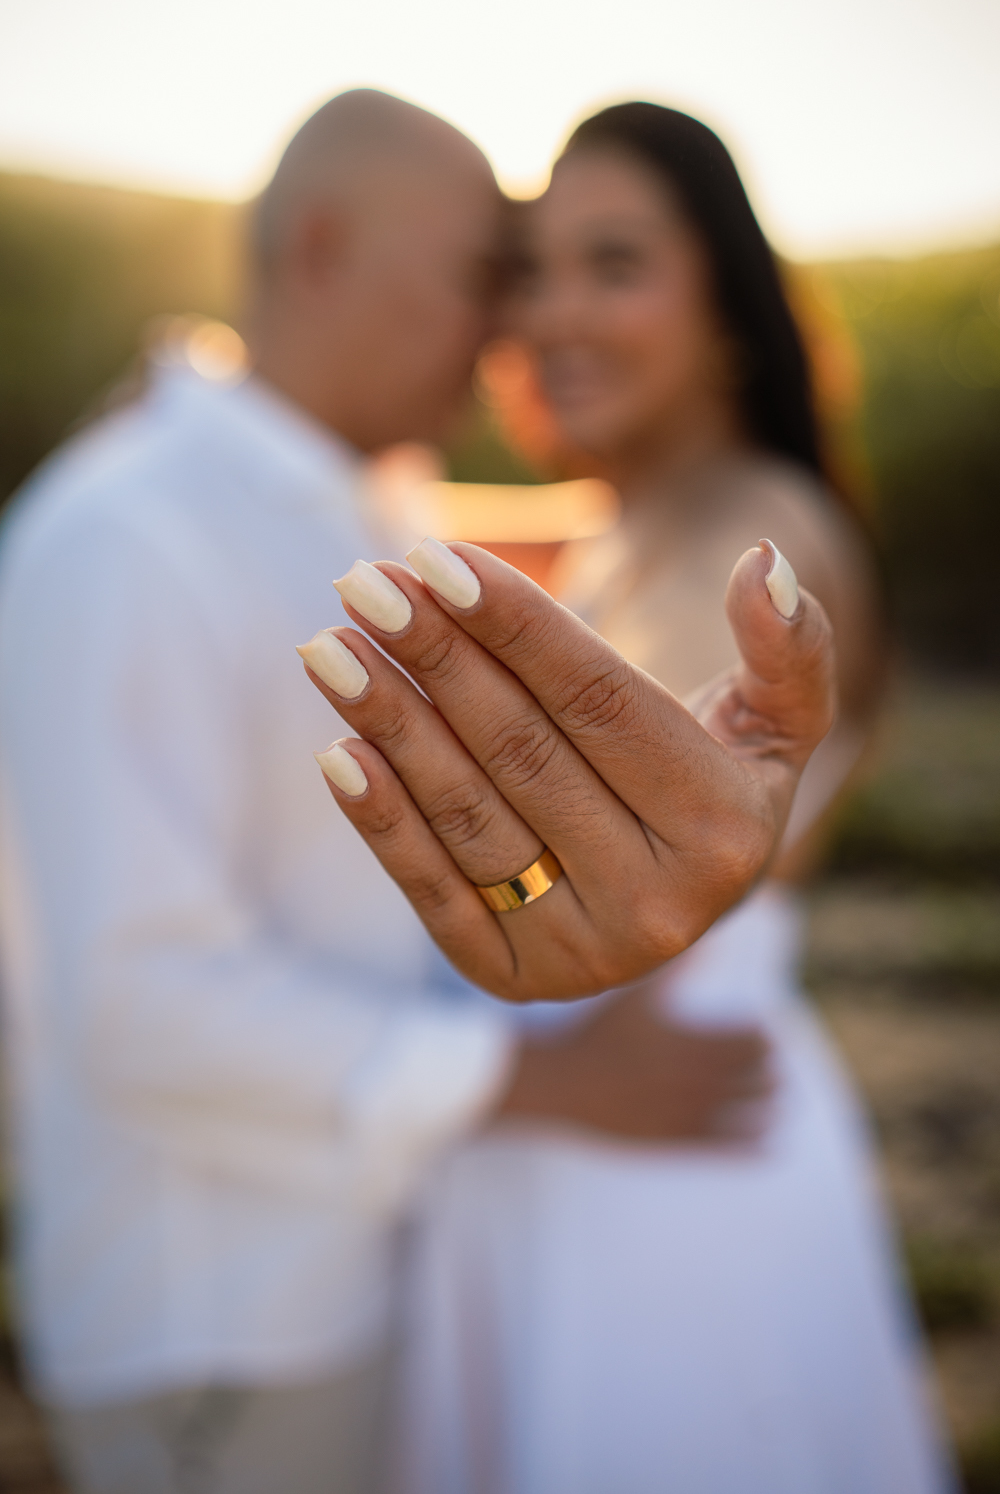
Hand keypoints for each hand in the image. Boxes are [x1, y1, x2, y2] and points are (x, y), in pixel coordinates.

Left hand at [299, 539, 832, 1000]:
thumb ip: (789, 648)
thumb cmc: (715, 776)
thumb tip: (767, 565)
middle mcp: (660, 903)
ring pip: (469, 816)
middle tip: (363, 584)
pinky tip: (337, 751)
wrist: (678, 892)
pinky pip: (437, 892)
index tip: (435, 559)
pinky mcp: (519, 979)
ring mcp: (586, 952)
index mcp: (724, 828)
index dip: (514, 625)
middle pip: (523, 752)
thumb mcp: (778, 719)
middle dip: (435, 659)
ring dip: (389, 725)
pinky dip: (382, 822)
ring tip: (329, 647)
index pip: (600, 702)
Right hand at [494, 989, 772, 1143]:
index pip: (753, 1042)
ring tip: (774, 1098)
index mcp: (695, 1043)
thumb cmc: (604, 1034)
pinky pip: (727, 1146)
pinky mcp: (677, 1139)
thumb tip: (708, 934)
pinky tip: (770, 1142)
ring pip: (751, 1113)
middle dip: (768, 1070)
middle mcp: (699, 1080)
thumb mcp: (642, 995)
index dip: (762, 1037)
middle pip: (759, 1078)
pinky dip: (753, 1143)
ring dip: (768, 1105)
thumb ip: (681, 966)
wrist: (567, 1084)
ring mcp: (689, 1113)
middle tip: (768, 1063)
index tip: (760, 1030)